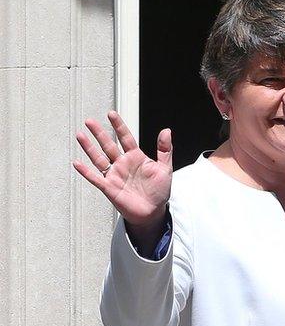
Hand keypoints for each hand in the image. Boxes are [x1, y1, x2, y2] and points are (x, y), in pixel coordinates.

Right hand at [73, 111, 172, 236]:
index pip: (125, 138)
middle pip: (108, 145)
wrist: (153, 211)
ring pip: (99, 158)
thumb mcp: (165, 169)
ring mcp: (115, 175)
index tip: (111, 114)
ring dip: (89, 148)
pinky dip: (86, 171)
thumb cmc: (159, 191)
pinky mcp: (109, 187)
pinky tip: (77, 163)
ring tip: (80, 135)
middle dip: (99, 133)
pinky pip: (95, 178)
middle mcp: (123, 164)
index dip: (119, 126)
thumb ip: (165, 150)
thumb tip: (166, 131)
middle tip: (90, 121)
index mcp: (136, 157)